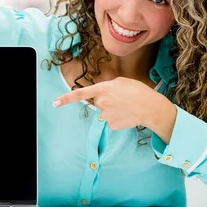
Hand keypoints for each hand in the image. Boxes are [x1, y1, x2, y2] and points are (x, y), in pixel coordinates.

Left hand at [53, 77, 176, 139]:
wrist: (151, 108)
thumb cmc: (138, 91)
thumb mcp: (121, 81)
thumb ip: (108, 86)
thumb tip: (102, 94)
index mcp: (103, 89)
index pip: (80, 94)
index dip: (66, 98)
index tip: (55, 103)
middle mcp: (101, 102)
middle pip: (98, 102)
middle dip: (106, 101)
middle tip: (121, 99)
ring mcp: (105, 115)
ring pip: (104, 112)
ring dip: (113, 109)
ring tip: (126, 106)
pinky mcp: (111, 125)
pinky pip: (110, 120)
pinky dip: (117, 118)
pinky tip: (126, 114)